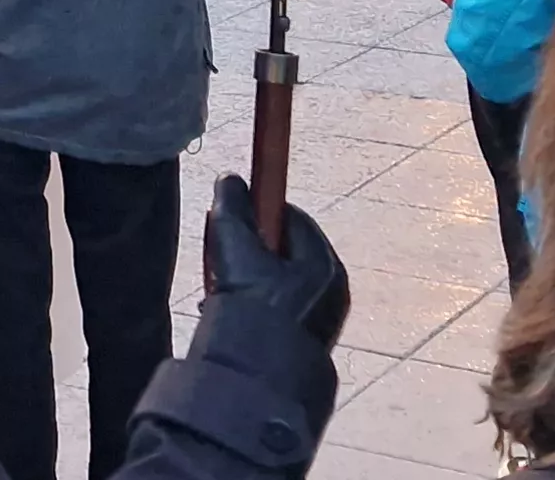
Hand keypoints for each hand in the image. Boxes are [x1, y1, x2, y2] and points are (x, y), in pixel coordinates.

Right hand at [202, 173, 348, 346]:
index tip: (232, 216)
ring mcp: (323, 319)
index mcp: (324, 262)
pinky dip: (257, 307)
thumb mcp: (234, 246)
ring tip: (221, 290)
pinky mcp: (309, 342)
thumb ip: (232, 207)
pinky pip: (282, 311)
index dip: (258, 212)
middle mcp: (333, 289)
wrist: (257, 374)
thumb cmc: (250, 305)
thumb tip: (230, 179)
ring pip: (280, 283)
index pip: (292, 218)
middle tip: (221, 256)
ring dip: (249, 281)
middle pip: (286, 252)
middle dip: (250, 251)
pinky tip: (230, 315)